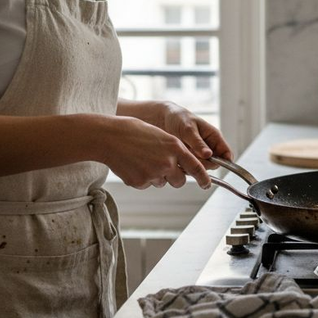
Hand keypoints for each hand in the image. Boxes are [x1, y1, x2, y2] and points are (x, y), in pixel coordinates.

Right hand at [91, 115, 213, 189]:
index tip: (207, 184)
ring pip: (162, 182)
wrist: (109, 137)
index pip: (197, 168)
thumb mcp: (161, 135)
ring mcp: (153, 174)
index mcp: (175, 147)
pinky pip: (147, 185)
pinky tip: (133, 165)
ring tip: (142, 160)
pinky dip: (142, 178)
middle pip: (180, 181)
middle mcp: (167, 162)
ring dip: (156, 176)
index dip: (204, 179)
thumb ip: (174, 150)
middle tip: (164, 169)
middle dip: (175, 178)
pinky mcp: (140, 183)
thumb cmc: (134, 132)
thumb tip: (182, 164)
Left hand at [156, 101, 233, 169]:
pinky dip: (185, 167)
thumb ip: (198, 143)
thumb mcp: (188, 130)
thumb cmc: (178, 119)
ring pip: (203, 168)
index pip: (227, 154)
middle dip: (203, 164)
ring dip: (193, 166)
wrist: (163, 119)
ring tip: (181, 156)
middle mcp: (210, 147)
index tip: (212, 164)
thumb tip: (209, 155)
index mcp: (214, 137)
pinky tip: (177, 159)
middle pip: (214, 164)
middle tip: (189, 157)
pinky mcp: (191, 158)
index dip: (225, 162)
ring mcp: (200, 154)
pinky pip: (192, 168)